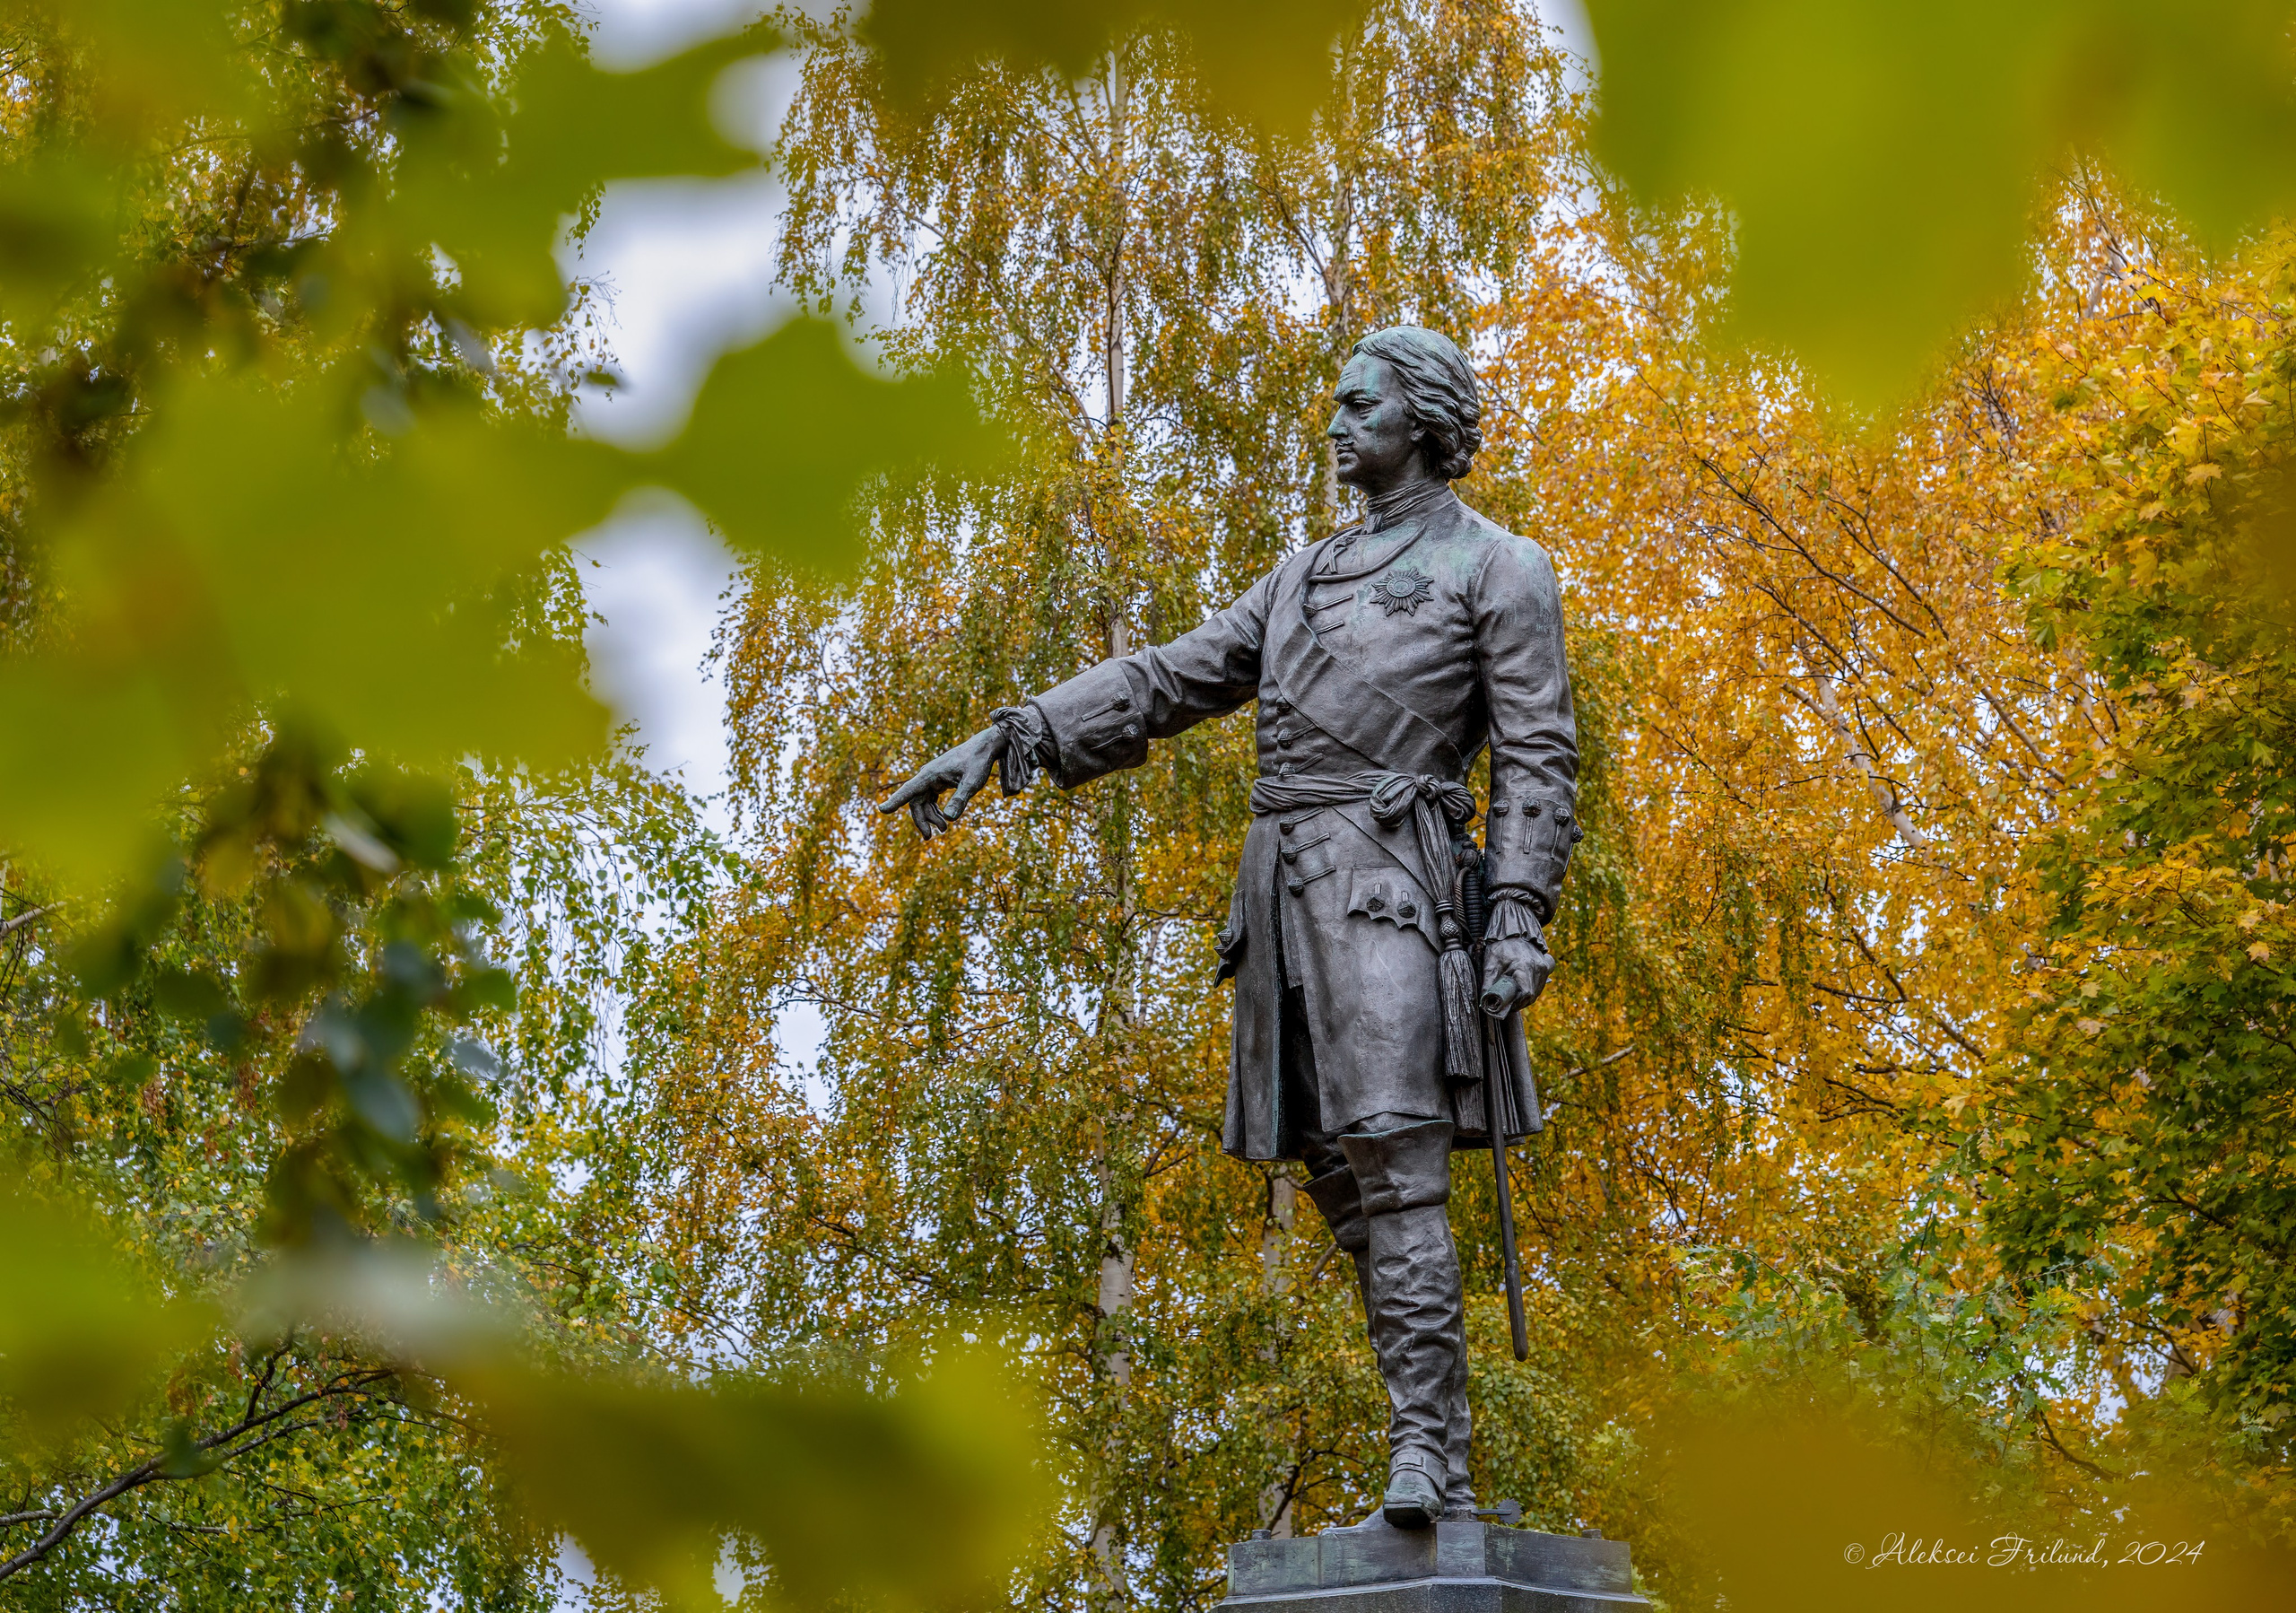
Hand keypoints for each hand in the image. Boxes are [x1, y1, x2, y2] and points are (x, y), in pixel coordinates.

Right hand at [879, 726, 1008, 839]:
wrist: (984, 748)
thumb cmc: (977, 763)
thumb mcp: (972, 783)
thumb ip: (960, 800)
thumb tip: (949, 819)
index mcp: (930, 774)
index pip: (909, 790)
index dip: (895, 801)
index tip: (881, 810)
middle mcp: (927, 776)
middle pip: (915, 801)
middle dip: (921, 820)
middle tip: (929, 837)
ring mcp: (932, 778)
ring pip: (922, 802)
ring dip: (930, 817)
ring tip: (943, 829)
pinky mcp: (938, 781)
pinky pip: (930, 798)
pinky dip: (935, 810)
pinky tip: (943, 819)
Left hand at [1481, 934, 1553, 1013]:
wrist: (1513, 930)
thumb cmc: (1500, 946)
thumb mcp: (1490, 963)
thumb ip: (1488, 983)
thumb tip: (1485, 1001)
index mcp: (1524, 967)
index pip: (1525, 994)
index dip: (1516, 1003)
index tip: (1506, 1006)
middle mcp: (1537, 967)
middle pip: (1532, 995)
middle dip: (1520, 1002)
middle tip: (1508, 1003)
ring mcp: (1544, 967)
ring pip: (1537, 991)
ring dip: (1526, 997)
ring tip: (1513, 997)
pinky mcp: (1546, 966)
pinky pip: (1540, 984)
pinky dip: (1532, 989)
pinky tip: (1521, 988)